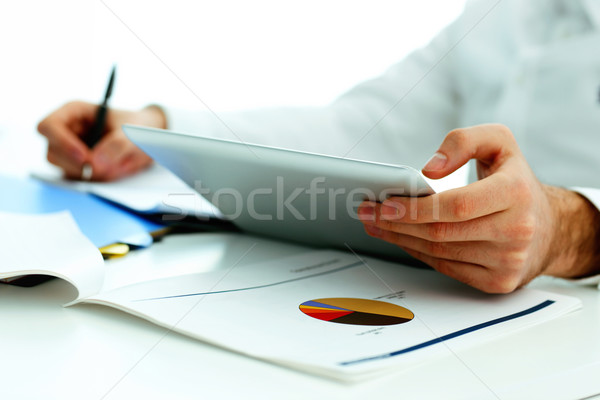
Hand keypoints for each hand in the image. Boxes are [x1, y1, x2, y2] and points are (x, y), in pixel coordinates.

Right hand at [37, 101, 166, 180]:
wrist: (146, 138)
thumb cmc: (135, 125)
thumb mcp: (131, 131)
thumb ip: (116, 144)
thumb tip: (95, 162)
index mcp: (73, 112)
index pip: (49, 126)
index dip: (62, 142)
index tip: (84, 157)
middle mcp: (67, 131)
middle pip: (52, 152)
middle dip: (78, 164)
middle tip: (103, 168)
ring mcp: (70, 151)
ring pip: (64, 168)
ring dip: (89, 174)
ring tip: (116, 166)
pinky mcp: (79, 167)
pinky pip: (79, 179)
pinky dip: (96, 180)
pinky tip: (114, 170)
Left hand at [358, 124, 599, 292]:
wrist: (549, 226)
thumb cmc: (516, 180)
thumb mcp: (499, 142)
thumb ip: (463, 141)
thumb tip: (430, 169)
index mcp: (516, 192)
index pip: (456, 205)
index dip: (416, 208)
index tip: (385, 203)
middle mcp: (516, 230)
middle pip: (441, 232)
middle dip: (396, 223)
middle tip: (368, 212)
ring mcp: (508, 260)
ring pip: (439, 252)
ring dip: (401, 239)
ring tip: (377, 224)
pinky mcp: (498, 281)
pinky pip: (447, 267)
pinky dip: (418, 253)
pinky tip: (402, 239)